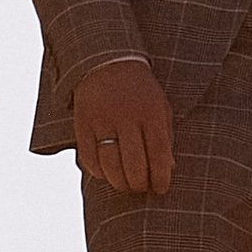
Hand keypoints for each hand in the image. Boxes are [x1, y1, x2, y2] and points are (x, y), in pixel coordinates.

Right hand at [73, 58, 175, 193]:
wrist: (108, 62)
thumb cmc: (140, 91)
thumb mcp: (160, 108)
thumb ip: (165, 137)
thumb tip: (168, 169)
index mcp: (151, 113)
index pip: (159, 154)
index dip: (160, 178)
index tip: (160, 189)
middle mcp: (127, 116)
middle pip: (134, 164)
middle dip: (139, 184)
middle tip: (141, 187)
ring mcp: (103, 119)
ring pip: (110, 165)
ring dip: (119, 182)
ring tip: (125, 184)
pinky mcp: (83, 123)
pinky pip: (89, 157)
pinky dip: (98, 172)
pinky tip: (106, 174)